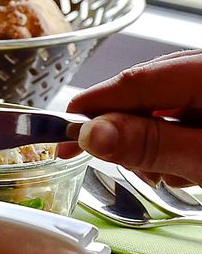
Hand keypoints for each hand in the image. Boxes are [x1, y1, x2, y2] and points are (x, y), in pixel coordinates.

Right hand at [57, 49, 201, 186]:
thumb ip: (151, 144)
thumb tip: (91, 134)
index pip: (132, 80)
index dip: (90, 110)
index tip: (64, 141)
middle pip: (146, 90)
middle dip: (128, 130)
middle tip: (134, 168)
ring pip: (164, 102)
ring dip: (156, 139)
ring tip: (179, 173)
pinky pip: (185, 108)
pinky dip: (177, 136)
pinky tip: (190, 162)